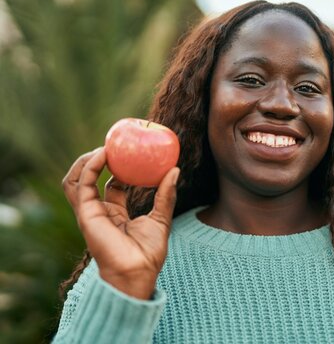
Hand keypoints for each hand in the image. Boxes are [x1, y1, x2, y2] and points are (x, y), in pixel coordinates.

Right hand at [62, 147, 179, 298]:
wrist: (138, 271)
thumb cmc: (149, 252)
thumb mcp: (161, 218)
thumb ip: (166, 194)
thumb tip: (175, 169)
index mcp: (115, 213)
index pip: (111, 183)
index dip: (118, 166)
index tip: (131, 151)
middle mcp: (100, 211)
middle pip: (89, 178)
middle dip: (98, 159)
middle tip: (116, 145)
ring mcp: (90, 212)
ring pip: (76, 179)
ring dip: (87, 160)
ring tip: (106, 147)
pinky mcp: (86, 213)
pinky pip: (80, 184)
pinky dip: (89, 167)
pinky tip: (103, 155)